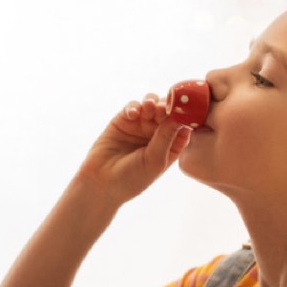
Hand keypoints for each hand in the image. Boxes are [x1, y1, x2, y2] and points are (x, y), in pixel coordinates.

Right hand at [75, 94, 191, 203]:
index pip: (184, 125)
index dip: (185, 115)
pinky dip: (134, 107)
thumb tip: (179, 116)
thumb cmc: (132, 178)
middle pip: (168, 111)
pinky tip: (133, 115)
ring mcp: (141, 125)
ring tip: (149, 107)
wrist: (101, 183)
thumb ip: (166, 137)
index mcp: (171, 145)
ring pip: (151, 105)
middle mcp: (158, 133)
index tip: (185, 109)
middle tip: (163, 108)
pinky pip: (132, 107)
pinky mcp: (124, 121)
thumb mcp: (154, 160)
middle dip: (167, 106)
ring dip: (152, 103)